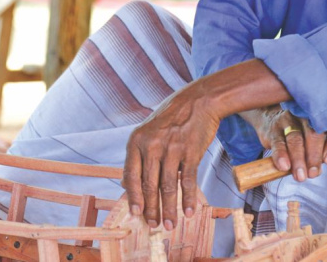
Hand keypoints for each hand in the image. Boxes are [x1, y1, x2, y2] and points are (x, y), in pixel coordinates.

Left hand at [122, 87, 220, 229]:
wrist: (198, 101)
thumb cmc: (171, 118)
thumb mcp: (147, 131)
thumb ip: (139, 155)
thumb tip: (127, 184)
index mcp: (136, 141)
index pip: (131, 176)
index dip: (134, 198)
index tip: (136, 214)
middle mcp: (151, 145)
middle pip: (149, 185)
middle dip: (151, 209)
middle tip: (154, 225)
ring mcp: (171, 149)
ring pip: (168, 187)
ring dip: (169, 209)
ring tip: (169, 224)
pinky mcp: (190, 152)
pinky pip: (188, 181)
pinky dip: (188, 199)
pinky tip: (189, 211)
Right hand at [242, 107, 326, 181]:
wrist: (270, 119)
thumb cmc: (298, 131)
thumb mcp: (314, 137)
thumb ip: (322, 149)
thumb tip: (322, 165)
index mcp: (322, 117)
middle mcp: (306, 116)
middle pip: (313, 134)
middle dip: (314, 156)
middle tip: (313, 173)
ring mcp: (289, 120)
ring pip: (296, 139)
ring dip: (298, 159)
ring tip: (300, 175)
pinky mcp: (273, 129)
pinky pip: (278, 142)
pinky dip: (281, 155)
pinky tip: (284, 166)